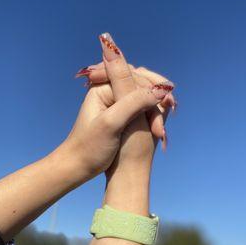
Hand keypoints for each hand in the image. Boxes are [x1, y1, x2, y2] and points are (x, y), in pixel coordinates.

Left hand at [57, 46, 173, 186]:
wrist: (79, 168)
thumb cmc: (90, 147)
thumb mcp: (111, 123)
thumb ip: (133, 102)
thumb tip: (160, 88)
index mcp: (102, 87)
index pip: (135, 76)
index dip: (152, 89)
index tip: (166, 106)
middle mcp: (109, 90)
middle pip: (141, 84)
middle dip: (155, 100)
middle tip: (166, 118)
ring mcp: (116, 102)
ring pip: (144, 96)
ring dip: (155, 110)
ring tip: (160, 132)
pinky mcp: (121, 114)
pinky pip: (142, 107)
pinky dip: (152, 116)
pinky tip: (157, 129)